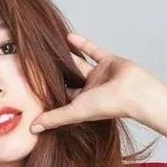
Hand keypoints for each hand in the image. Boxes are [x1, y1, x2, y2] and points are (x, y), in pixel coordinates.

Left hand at [30, 32, 154, 132]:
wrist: (134, 92)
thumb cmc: (107, 105)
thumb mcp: (74, 112)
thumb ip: (53, 118)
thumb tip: (31, 129)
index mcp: (82, 103)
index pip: (63, 97)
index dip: (50, 92)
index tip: (33, 85)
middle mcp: (90, 90)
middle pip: (70, 79)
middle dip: (57, 73)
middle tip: (38, 63)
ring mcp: (100, 75)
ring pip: (80, 64)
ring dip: (67, 57)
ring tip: (50, 48)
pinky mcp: (108, 61)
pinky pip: (93, 51)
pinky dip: (82, 43)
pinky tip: (67, 36)